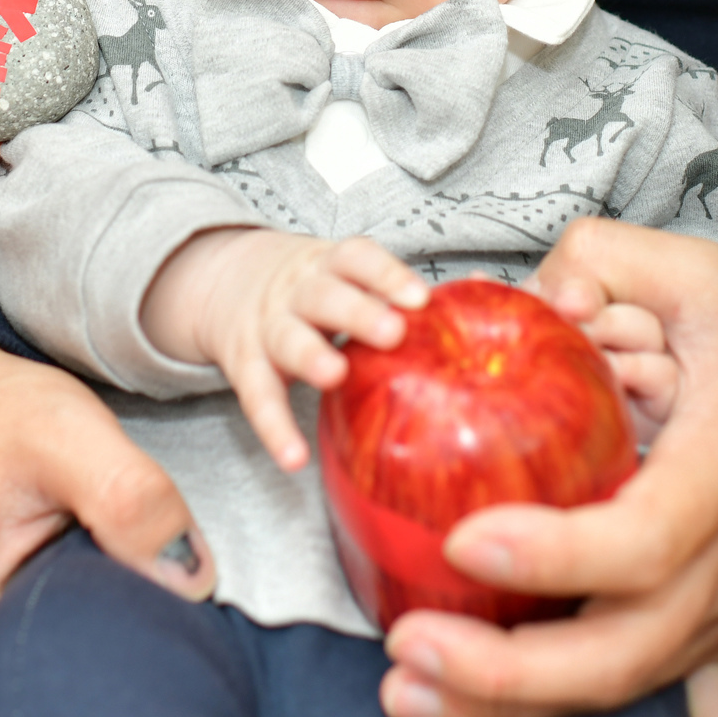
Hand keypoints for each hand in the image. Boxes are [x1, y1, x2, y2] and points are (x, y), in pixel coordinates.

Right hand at [140, 231, 428, 470]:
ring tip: (334, 375)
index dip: (387, 275)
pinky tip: (294, 457)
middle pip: (324, 295)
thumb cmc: (315, 286)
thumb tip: (489, 287)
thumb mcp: (349, 273)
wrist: (228, 280)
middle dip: (357, 311)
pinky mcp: (245, 365)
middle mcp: (297, 290)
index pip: (358, 259)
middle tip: (392, 332)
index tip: (420, 298)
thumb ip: (403, 290)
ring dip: (310, 355)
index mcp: (331, 265)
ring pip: (287, 337)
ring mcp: (267, 326)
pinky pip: (258, 397)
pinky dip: (274, 429)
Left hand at [376, 221, 717, 716]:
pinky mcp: (703, 623)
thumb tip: (539, 300)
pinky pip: (622, 679)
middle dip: (513, 668)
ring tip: (407, 692)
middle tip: (410, 644)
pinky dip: (537, 703)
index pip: (651, 535)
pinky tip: (456, 702)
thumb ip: (604, 262)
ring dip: (508, 703)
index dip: (560, 555)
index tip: (465, 539)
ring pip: (622, 681)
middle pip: (631, 646)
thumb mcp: (694, 266)